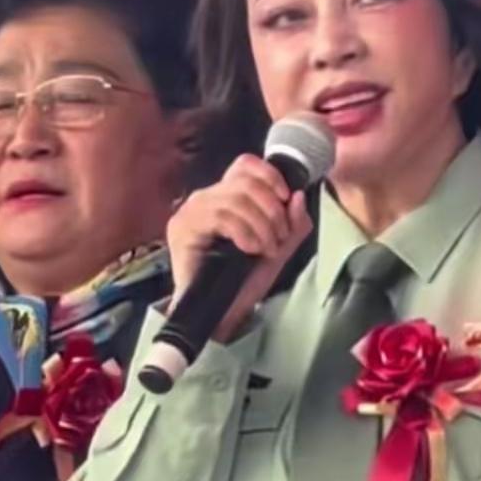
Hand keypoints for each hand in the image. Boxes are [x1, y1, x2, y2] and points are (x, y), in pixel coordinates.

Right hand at [167, 154, 312, 341]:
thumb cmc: (245, 283)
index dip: (270, 176)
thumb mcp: (279, 249)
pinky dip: (244, 232)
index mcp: (225, 197)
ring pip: (235, 198)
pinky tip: (249, 249)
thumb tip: (298, 195)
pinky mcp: (182, 228)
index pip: (245, 165)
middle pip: (245, 181)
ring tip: (265, 249)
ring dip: (261, 225)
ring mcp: (191, 211)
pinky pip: (221, 216)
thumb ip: (293, 223)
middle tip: (277, 239)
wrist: (223, 315)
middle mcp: (205, 198)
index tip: (286, 199)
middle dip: (272, 210)